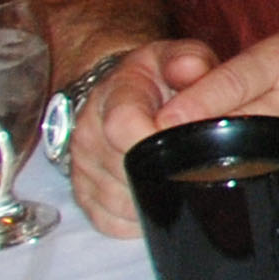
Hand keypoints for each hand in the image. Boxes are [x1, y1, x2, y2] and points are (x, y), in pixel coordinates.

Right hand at [71, 38, 218, 236]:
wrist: (128, 92)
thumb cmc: (161, 78)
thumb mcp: (179, 57)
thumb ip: (190, 60)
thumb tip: (191, 71)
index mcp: (113, 96)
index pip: (122, 125)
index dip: (156, 139)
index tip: (187, 142)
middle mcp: (89, 132)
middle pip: (123, 170)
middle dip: (163, 171)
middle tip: (194, 166)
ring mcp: (83, 167)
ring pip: (119, 201)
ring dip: (154, 197)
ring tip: (180, 179)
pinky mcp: (84, 196)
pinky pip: (112, 222)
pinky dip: (140, 218)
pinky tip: (159, 198)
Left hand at [141, 30, 278, 196]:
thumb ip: (232, 75)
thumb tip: (172, 111)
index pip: (236, 80)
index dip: (198, 101)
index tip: (164, 119)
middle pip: (241, 124)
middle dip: (201, 139)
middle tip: (166, 149)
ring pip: (258, 157)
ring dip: (225, 163)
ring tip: (198, 166)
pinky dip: (256, 180)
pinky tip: (242, 179)